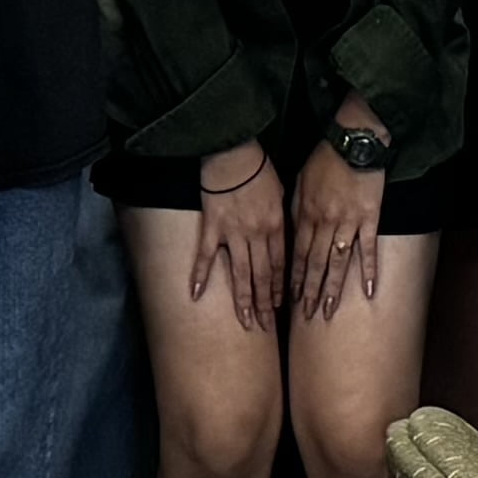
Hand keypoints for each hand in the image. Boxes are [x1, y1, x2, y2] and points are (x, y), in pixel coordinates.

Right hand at [189, 150, 285, 326]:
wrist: (233, 151)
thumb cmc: (258, 167)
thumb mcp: (280, 191)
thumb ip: (281, 216)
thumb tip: (282, 233)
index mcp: (276, 225)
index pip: (280, 265)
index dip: (280, 289)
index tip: (281, 308)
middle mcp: (257, 234)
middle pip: (263, 276)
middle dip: (265, 304)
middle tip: (264, 326)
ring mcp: (233, 233)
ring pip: (240, 274)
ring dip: (243, 300)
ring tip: (244, 321)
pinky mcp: (212, 227)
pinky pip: (205, 256)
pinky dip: (200, 276)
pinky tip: (195, 295)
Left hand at [290, 117, 389, 324]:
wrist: (353, 141)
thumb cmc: (325, 159)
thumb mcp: (301, 182)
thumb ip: (296, 209)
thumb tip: (291, 233)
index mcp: (305, 214)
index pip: (297, 255)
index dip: (294, 278)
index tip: (290, 299)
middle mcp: (324, 223)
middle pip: (316, 264)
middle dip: (310, 292)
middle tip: (307, 315)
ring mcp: (348, 223)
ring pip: (338, 262)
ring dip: (333, 289)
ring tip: (329, 311)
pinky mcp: (369, 218)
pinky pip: (368, 249)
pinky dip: (368, 271)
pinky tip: (369, 292)